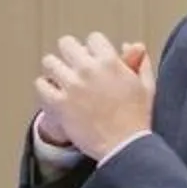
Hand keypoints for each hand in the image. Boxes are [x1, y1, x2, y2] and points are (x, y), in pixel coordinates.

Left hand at [35, 32, 153, 159]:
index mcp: (110, 62)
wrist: (125, 148)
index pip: (93, 39)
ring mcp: (72, 86)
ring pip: (49, 62)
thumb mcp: (146, 87)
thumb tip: (133, 45)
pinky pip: (40, 84)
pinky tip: (54, 95)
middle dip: (70, 54)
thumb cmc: (137, 119)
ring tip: (62, 82)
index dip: (94, 49)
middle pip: (66, 44)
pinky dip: (45, 89)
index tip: (94, 60)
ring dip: (55, 70)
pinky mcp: (59, 103)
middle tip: (74, 67)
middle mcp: (89, 69)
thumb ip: (141, 63)